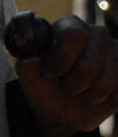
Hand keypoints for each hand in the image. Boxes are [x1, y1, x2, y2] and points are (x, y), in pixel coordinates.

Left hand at [15, 15, 117, 136]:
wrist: (62, 110)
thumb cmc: (44, 86)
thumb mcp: (29, 72)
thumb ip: (28, 55)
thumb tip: (30, 44)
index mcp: (69, 26)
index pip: (73, 37)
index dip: (61, 61)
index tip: (50, 72)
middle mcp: (96, 33)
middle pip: (90, 65)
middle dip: (73, 84)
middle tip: (65, 86)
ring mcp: (116, 51)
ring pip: (106, 82)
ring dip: (88, 95)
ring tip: (80, 91)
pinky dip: (104, 100)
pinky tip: (96, 95)